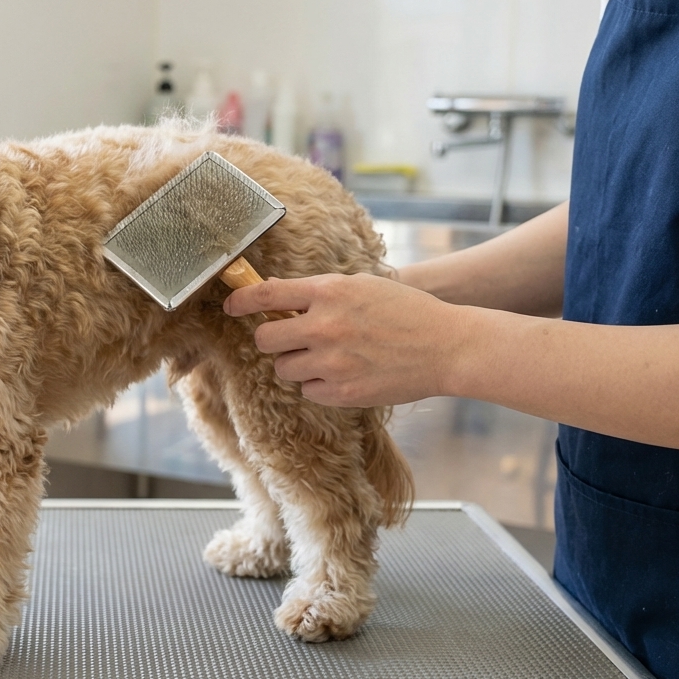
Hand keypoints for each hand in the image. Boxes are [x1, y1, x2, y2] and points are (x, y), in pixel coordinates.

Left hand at [223, 273, 471, 406]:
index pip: (267, 294)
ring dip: (297, 363)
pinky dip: (319, 384)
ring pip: (284, 368)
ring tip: (328, 356)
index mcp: (329, 292)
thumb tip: (283, 301)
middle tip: (291, 339)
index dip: (242, 300)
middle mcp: (324, 326)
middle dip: (274, 339)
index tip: (231, 305)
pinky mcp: (342, 392)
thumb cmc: (407, 311)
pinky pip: (308, 391)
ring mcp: (331, 362)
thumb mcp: (362, 286)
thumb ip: (321, 293)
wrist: (447, 347)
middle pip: (266, 339)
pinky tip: (345, 373)